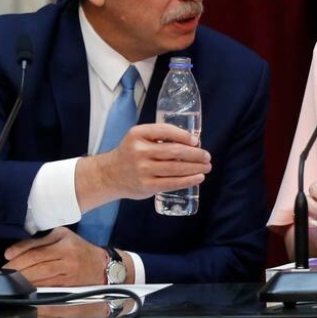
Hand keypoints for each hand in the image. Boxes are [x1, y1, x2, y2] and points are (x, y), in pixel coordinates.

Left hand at [4, 227, 110, 286]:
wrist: (102, 266)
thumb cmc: (79, 249)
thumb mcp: (62, 237)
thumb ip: (39, 242)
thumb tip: (13, 252)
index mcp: (64, 240)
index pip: (37, 247)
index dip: (19, 253)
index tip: (7, 256)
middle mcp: (67, 255)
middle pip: (37, 262)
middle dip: (17, 268)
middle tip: (6, 271)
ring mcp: (68, 271)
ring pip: (41, 276)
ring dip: (23, 279)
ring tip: (11, 279)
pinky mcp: (68, 285)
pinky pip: (47, 286)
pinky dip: (34, 287)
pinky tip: (24, 287)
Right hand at [77, 123, 210, 209]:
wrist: (110, 175)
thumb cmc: (130, 153)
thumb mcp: (138, 137)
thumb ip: (159, 136)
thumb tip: (191, 141)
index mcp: (138, 134)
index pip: (165, 131)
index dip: (184, 136)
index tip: (196, 141)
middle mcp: (139, 151)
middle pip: (174, 151)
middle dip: (195, 154)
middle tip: (207, 156)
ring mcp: (143, 170)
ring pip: (175, 168)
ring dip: (195, 168)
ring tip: (206, 167)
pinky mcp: (146, 186)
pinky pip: (171, 183)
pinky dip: (188, 181)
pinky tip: (198, 178)